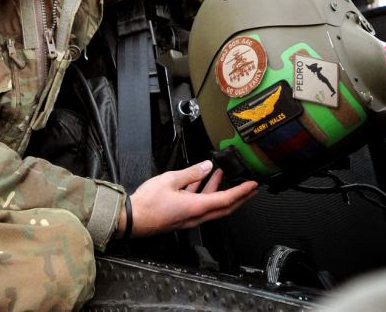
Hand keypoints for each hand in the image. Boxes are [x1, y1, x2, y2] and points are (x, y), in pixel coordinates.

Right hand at [118, 160, 257, 237]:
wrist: (132, 219)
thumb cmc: (148, 203)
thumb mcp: (170, 180)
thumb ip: (190, 173)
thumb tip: (206, 166)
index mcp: (196, 207)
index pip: (226, 199)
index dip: (241, 192)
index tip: (253, 185)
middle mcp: (196, 216)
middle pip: (224, 207)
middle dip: (239, 197)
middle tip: (250, 189)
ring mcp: (189, 217)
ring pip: (212, 205)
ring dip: (219, 190)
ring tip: (221, 175)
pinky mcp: (182, 216)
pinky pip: (199, 205)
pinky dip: (204, 193)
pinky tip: (201, 181)